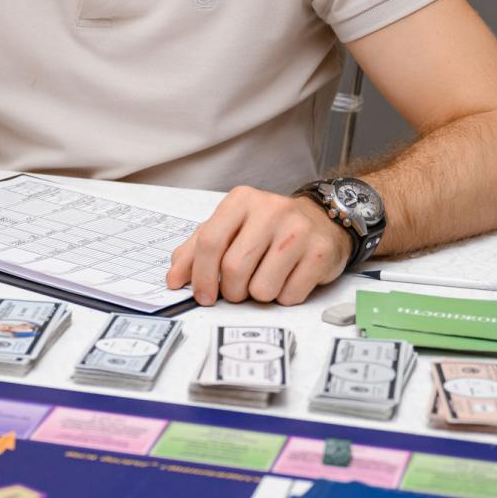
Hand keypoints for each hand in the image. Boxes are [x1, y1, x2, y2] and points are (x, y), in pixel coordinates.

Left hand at [165, 186, 351, 305]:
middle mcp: (270, 210)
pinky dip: (284, 297)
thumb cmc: (268, 228)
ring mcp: (298, 230)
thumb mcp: (230, 228)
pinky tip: (288, 279)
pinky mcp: (321, 252)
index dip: (201, 276)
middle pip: (234, 268)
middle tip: (237, 291)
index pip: (209, 242)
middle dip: (232, 291)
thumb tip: (174, 279)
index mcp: (241, 201)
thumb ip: (197, 249)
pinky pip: (290, 295)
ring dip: (258, 295)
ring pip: (262, 288)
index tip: (202, 296)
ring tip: (266, 279)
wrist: (322, 220)